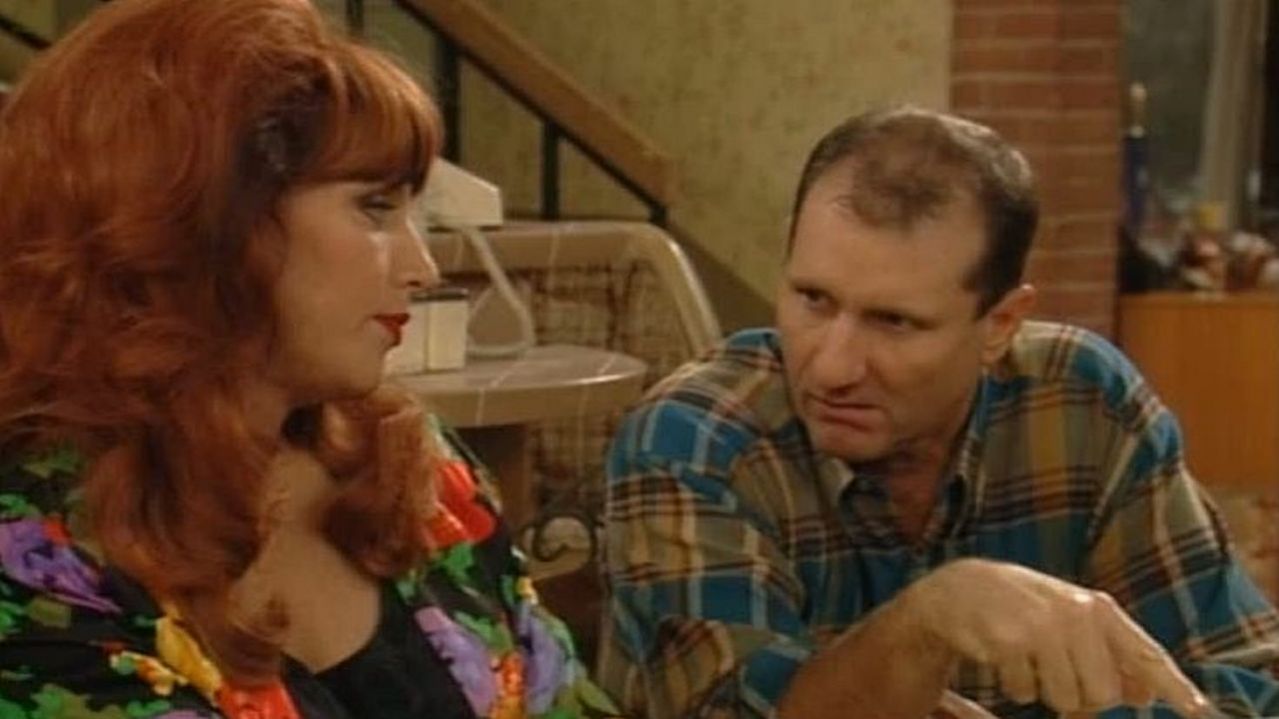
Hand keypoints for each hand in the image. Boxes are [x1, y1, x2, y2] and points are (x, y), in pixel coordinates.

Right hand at [904, 559, 1210, 716]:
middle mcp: (1076, 614)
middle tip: (1056, 676)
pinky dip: (1013, 684)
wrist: (958, 587)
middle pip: (1103, 693)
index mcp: (1098, 609)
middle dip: (1080, 697)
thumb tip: (1145, 693)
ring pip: (1064, 699)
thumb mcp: (1070, 622)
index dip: (1174, 686)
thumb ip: (1110, 655)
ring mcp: (1042, 627)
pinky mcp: (1009, 641)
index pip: (1145, 653)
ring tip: (1026, 660)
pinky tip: (1002, 656)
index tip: (1199, 711)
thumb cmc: (1023, 607)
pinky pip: (1024, 693)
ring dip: (1043, 690)